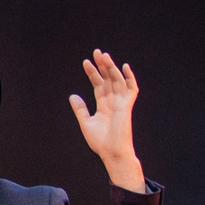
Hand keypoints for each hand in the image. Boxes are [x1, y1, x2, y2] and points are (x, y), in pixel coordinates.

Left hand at [67, 49, 146, 192]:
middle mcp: (112, 101)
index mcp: (103, 105)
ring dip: (111, 67)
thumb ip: (80, 109)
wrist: (111, 152)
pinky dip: (129, 77)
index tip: (85, 62)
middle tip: (97, 52)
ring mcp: (120, 103)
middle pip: (108, 79)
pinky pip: (131, 89)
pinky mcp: (127, 106)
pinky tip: (124, 66)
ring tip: (104, 56)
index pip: (98, 84)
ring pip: (117, 80)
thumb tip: (72, 95)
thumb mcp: (86, 122)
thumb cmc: (100, 141)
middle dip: (102, 66)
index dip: (92, 73)